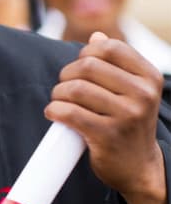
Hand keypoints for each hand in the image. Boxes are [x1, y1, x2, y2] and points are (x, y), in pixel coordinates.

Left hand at [45, 31, 168, 203]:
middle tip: (65, 89)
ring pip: (75, 89)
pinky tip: (54, 114)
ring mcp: (128, 116)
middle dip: (67, 75)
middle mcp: (143, 94)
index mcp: (149, 77)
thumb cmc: (128, 123)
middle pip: (87, 66)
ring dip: (58, 94)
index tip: (80, 69)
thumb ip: (115, 63)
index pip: (108, 47)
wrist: (138, 167)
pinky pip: (69, 112)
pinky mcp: (108, 136)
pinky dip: (54, 110)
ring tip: (60, 102)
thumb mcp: (131, 90)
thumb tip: (96, 35)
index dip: (85, 53)